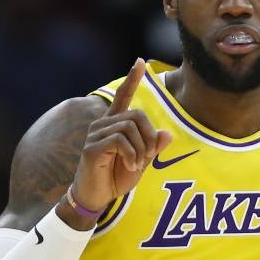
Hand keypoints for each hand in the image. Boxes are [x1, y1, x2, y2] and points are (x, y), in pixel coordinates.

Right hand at [72, 58, 172, 211]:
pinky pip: (120, 141)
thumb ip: (152, 147)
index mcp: (114, 124)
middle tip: (148, 156)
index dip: (132, 79)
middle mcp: (103, 124)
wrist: (96, 197)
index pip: (123, 96)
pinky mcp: (92, 147)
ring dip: (141, 149)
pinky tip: (130, 166)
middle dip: (149, 136)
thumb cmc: (116, 178)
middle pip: (137, 115)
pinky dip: (132, 154)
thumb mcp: (141, 162)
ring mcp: (95, 134)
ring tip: (136, 164)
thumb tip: (168, 133)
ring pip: (130, 128)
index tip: (141, 62)